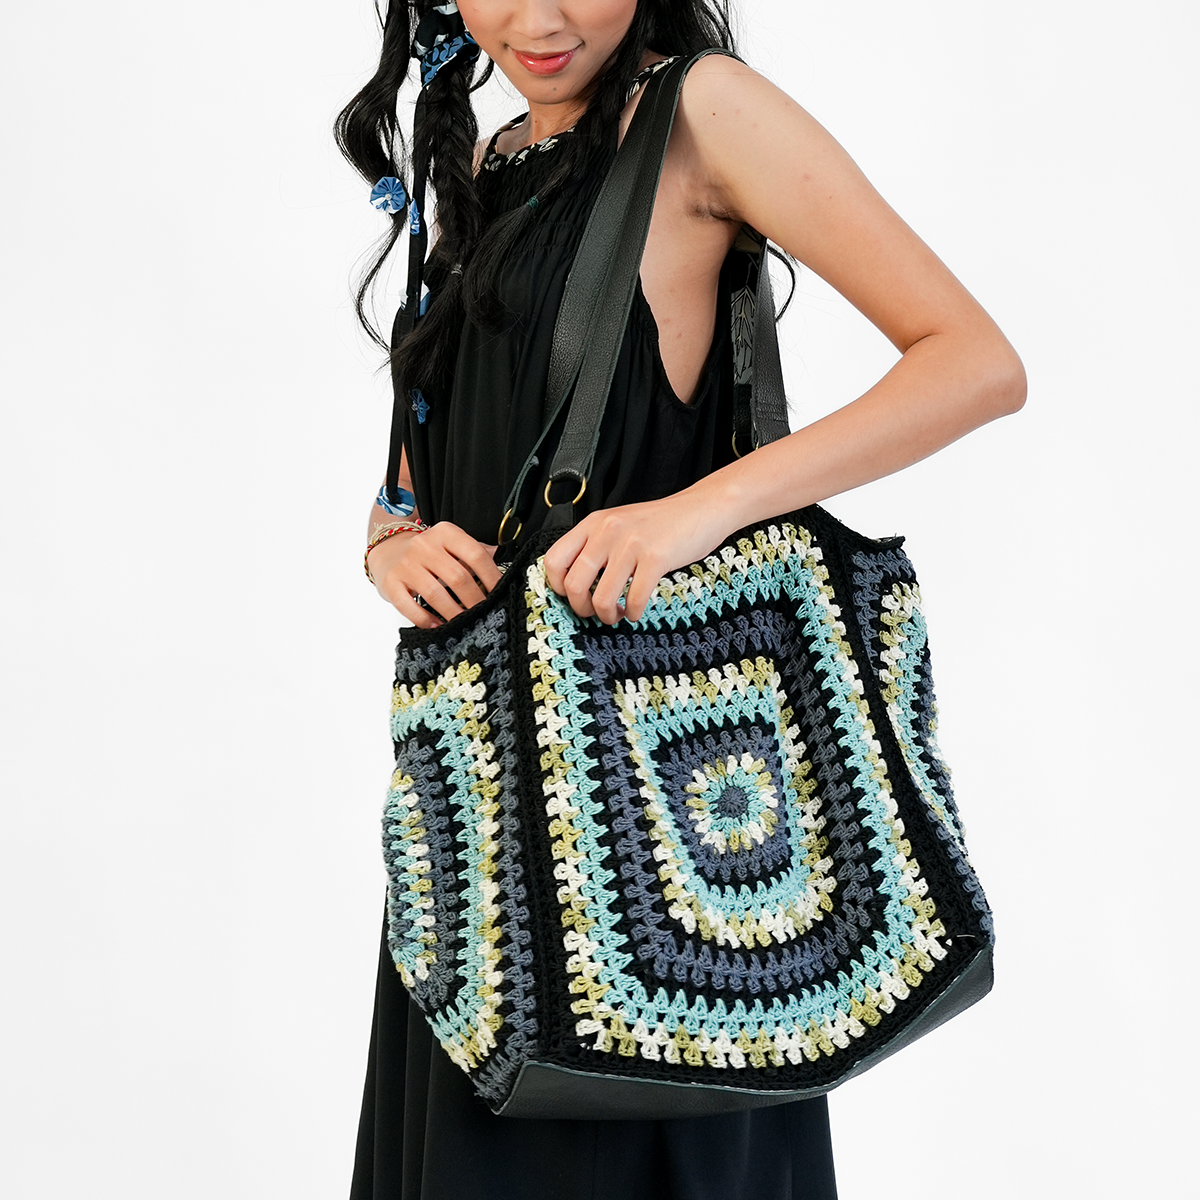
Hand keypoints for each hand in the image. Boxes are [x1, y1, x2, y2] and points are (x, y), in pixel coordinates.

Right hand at [368, 521, 501, 627]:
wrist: (388, 549)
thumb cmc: (427, 552)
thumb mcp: (451, 543)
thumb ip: (474, 552)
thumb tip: (501, 561)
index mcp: (445, 533)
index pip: (475, 554)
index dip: (491, 576)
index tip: (500, 594)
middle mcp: (424, 545)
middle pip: (458, 577)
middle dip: (475, 600)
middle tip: (484, 615)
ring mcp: (406, 564)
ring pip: (435, 594)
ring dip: (453, 613)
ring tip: (465, 624)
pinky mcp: (391, 582)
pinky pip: (409, 606)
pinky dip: (425, 619)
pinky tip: (437, 626)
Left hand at [542, 492, 732, 623]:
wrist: (702, 508)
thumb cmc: (660, 523)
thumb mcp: (619, 525)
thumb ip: (596, 545)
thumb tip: (574, 583)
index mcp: (594, 523)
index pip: (554, 560)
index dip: (558, 587)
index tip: (573, 597)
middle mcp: (607, 531)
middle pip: (574, 585)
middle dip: (582, 608)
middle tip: (595, 612)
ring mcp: (631, 544)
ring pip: (602, 598)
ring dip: (608, 616)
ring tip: (618, 613)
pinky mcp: (656, 557)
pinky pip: (634, 599)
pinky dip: (634, 612)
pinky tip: (637, 609)